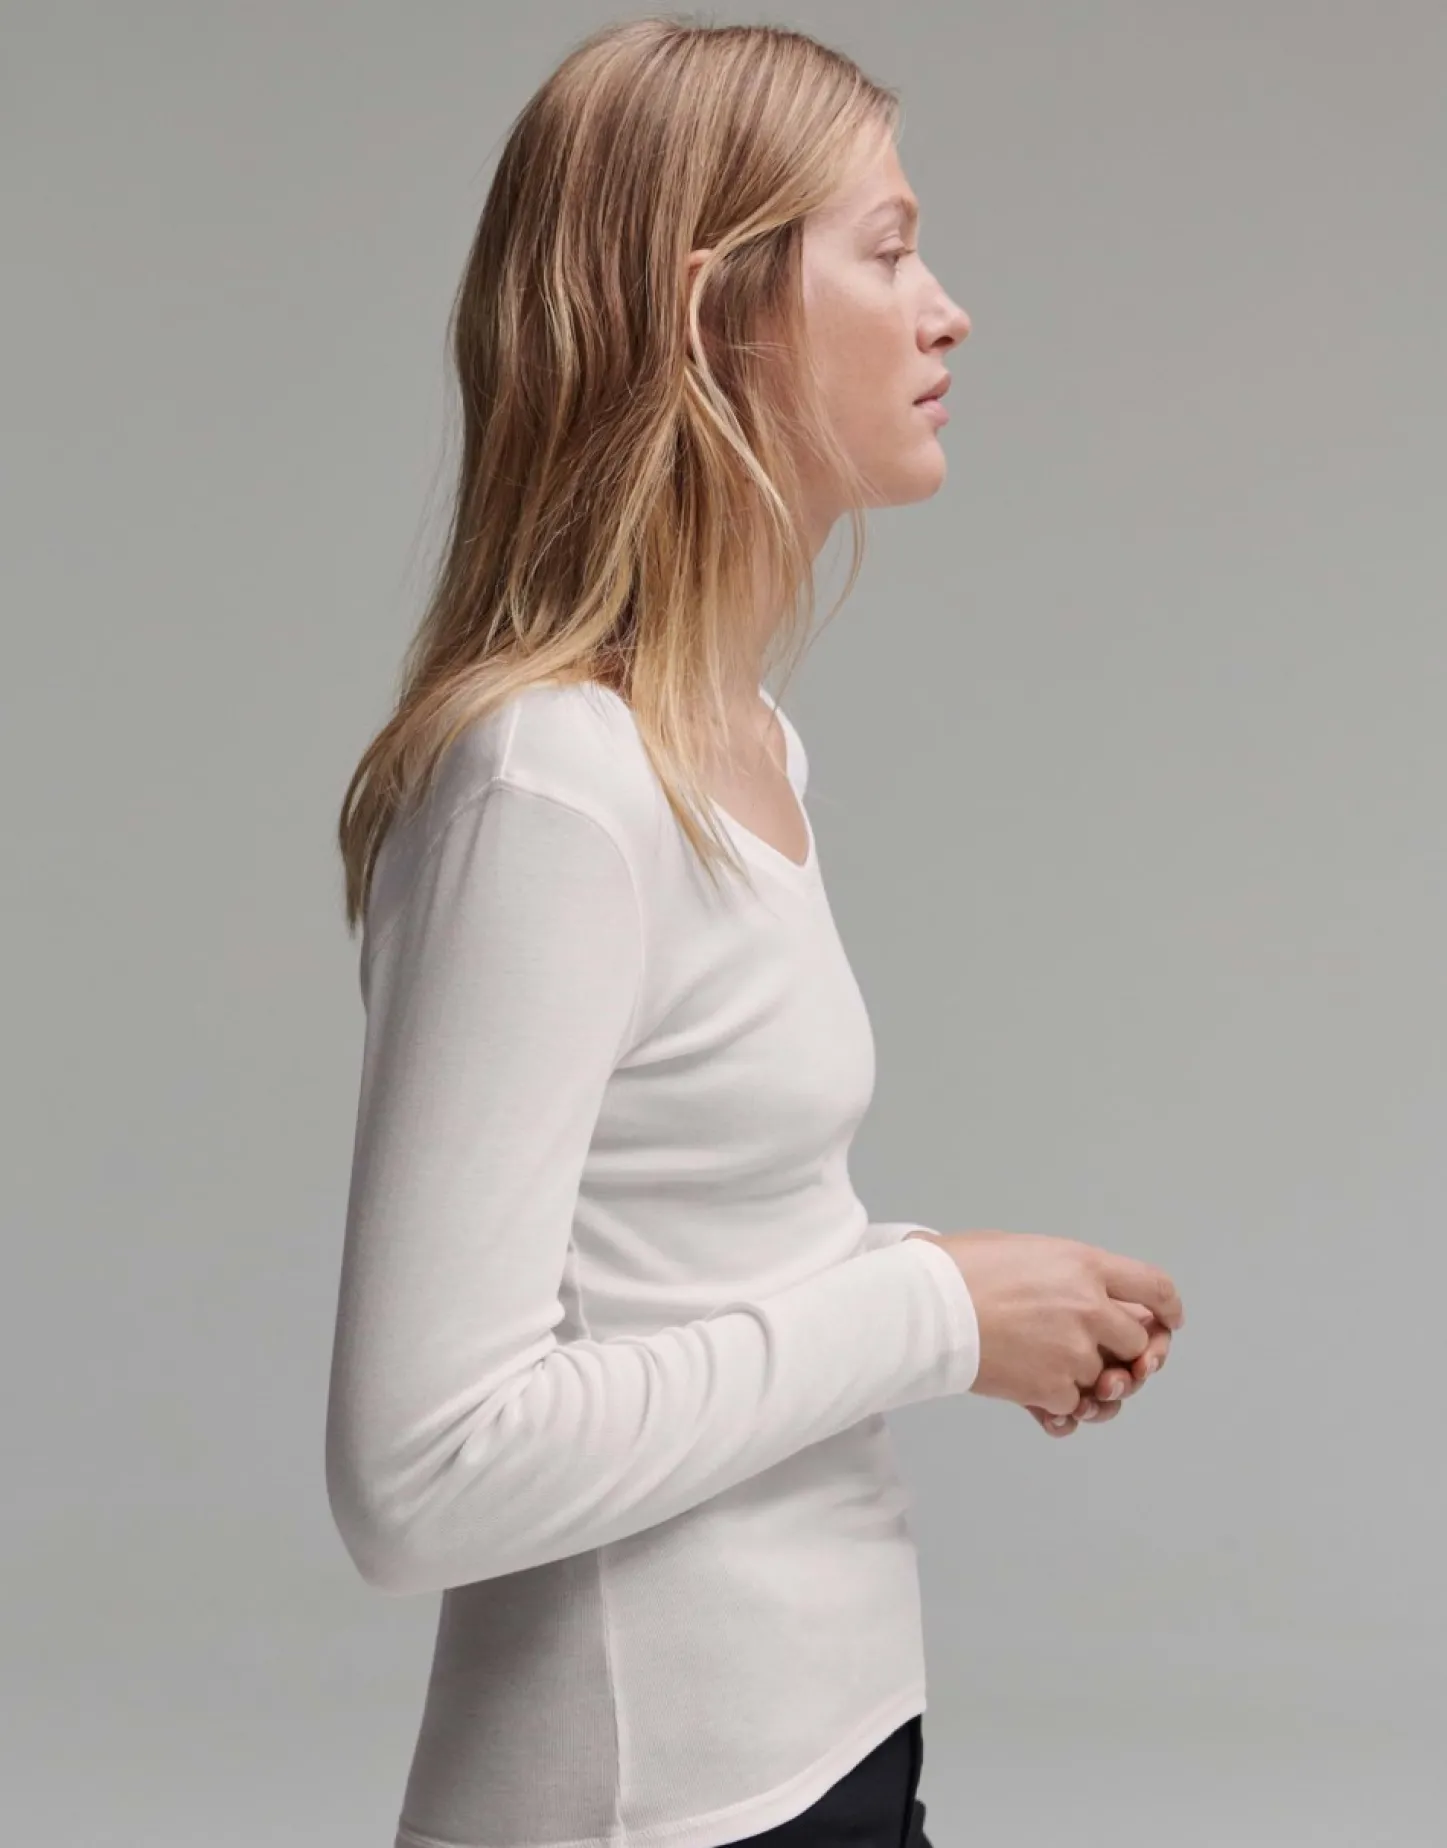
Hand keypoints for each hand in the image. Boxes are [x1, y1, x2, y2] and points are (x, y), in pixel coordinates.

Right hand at [906, 1228, 1181, 1416]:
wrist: (926, 1307)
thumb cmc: (957, 1268)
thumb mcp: (1022, 1250)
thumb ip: (1062, 1273)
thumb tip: (1075, 1292)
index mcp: (1084, 1265)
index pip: (1155, 1287)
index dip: (1167, 1308)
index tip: (1167, 1322)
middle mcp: (1090, 1307)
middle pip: (1138, 1340)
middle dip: (1128, 1354)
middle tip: (1110, 1364)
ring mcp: (1074, 1350)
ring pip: (1108, 1380)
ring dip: (1092, 1386)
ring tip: (1071, 1385)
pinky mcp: (1052, 1387)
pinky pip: (1074, 1406)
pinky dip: (1059, 1409)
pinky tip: (1041, 1405)